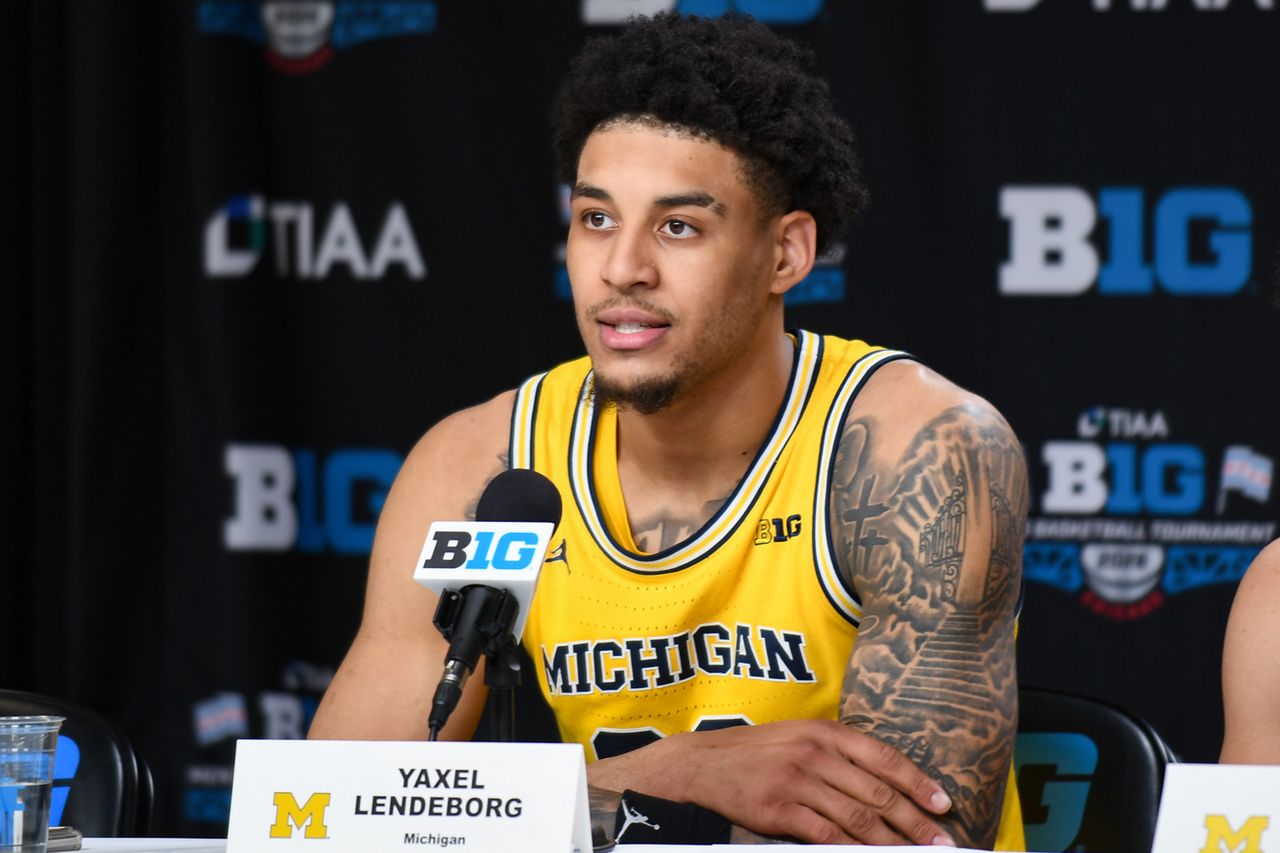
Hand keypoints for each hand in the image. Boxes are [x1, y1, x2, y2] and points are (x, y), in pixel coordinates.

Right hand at [588, 719, 955, 845]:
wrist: (703, 763)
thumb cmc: (758, 753)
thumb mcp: (800, 737)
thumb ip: (839, 755)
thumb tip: (886, 784)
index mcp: (825, 732)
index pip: (884, 757)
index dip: (917, 782)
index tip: (943, 803)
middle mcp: (815, 753)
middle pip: (877, 791)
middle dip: (914, 820)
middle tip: (941, 841)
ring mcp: (797, 780)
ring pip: (857, 815)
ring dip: (891, 840)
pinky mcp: (779, 808)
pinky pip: (825, 833)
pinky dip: (851, 849)